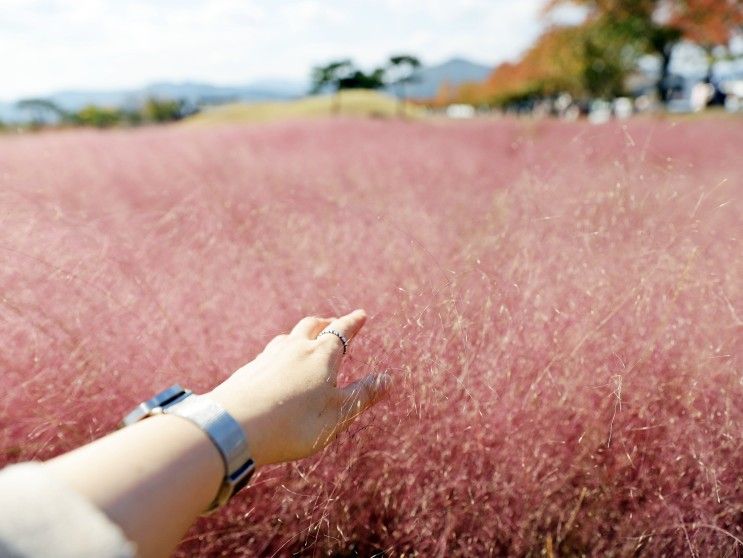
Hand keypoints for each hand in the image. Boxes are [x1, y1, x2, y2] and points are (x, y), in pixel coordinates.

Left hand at [208, 309, 390, 466]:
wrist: (234, 428)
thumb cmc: (292, 424)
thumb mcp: (336, 415)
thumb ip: (362, 396)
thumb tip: (389, 378)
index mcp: (321, 356)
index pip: (341, 332)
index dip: (352, 323)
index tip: (360, 315)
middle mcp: (294, 349)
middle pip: (311, 326)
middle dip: (326, 322)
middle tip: (334, 322)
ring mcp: (268, 358)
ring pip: (287, 338)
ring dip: (300, 335)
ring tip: (305, 340)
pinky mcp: (248, 371)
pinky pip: (268, 354)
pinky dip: (280, 352)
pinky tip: (275, 364)